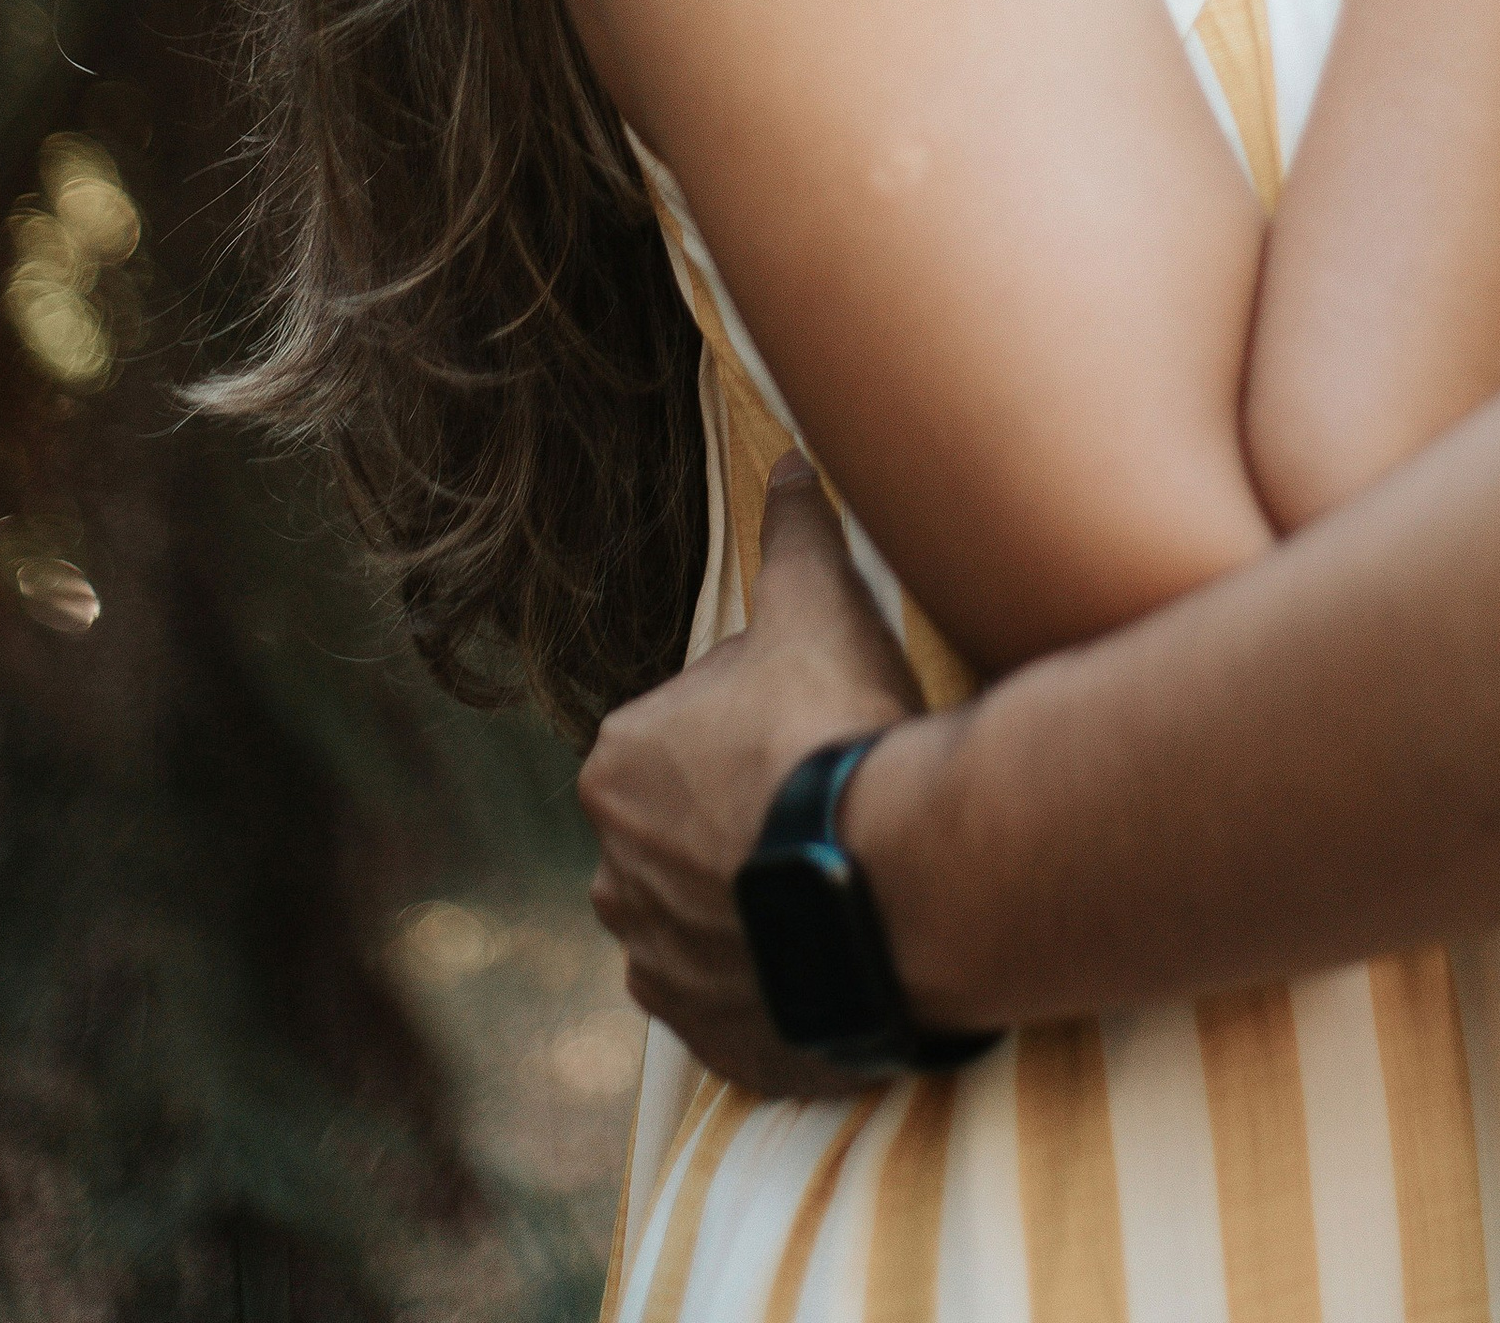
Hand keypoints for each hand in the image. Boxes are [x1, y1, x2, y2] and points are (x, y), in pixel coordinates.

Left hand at [580, 457, 925, 1091]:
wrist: (886, 888)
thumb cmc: (837, 735)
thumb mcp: (818, 606)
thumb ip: (793, 535)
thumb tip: (789, 462)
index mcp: (618, 765)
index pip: (685, 731)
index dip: (758, 722)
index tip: (816, 729)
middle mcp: (612, 872)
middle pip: (690, 826)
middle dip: (745, 817)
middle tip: (832, 802)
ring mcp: (658, 964)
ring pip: (706, 914)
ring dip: (755, 899)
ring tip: (840, 879)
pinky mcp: (709, 1037)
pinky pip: (735, 997)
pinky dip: (773, 977)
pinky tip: (831, 947)